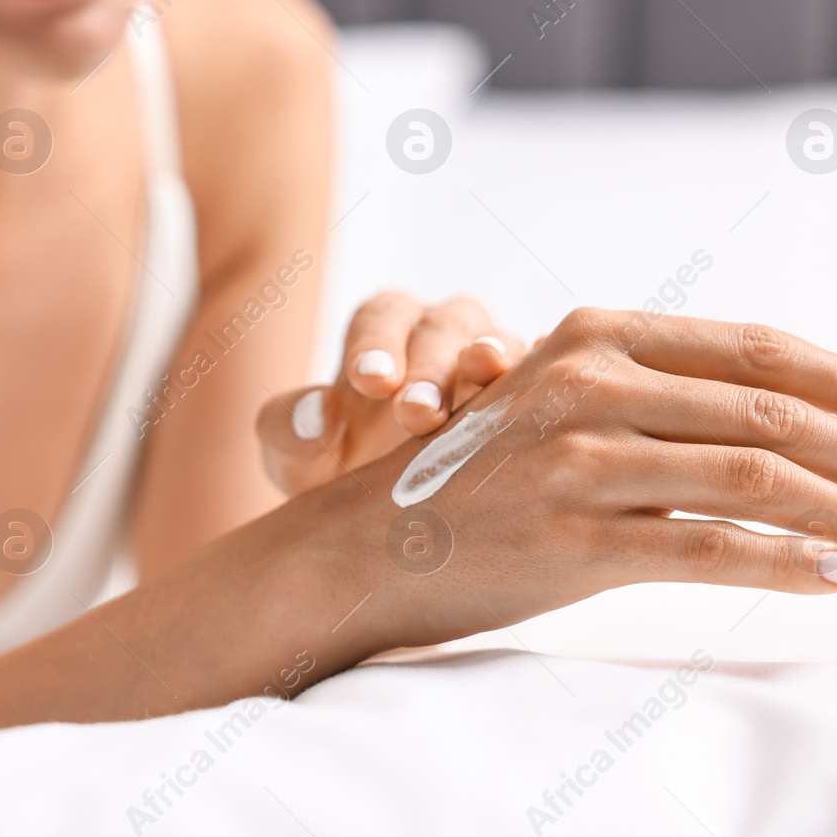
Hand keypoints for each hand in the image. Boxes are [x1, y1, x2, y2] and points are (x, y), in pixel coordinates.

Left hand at [257, 293, 526, 495]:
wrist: (385, 520)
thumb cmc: (334, 474)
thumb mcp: (294, 459)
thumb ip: (288, 430)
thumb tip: (318, 415)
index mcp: (380, 328)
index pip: (380, 317)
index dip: (376, 344)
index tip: (369, 382)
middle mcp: (440, 332)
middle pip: (442, 330)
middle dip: (430, 369)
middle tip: (417, 414)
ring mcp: (492, 361)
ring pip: (501, 347)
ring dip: (494, 371)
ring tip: (486, 390)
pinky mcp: (533, 394)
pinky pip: (546, 378)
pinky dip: (547, 385)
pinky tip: (548, 409)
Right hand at [341, 308, 836, 649]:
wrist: (366, 542)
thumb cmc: (478, 478)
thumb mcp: (558, 405)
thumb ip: (656, 398)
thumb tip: (790, 427)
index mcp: (596, 337)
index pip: (753, 351)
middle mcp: (590, 384)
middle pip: (771, 414)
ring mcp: (580, 461)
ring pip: (755, 478)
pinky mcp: (573, 539)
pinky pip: (708, 549)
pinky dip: (787, 563)